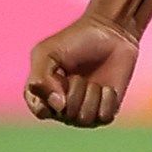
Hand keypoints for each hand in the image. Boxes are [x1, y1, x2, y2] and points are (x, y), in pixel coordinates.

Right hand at [25, 13, 139, 127]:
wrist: (111, 33)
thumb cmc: (76, 40)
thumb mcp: (47, 52)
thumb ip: (40, 78)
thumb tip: (58, 106)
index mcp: (44, 94)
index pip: (40, 110)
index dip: (50, 97)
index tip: (59, 78)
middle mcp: (63, 108)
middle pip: (65, 114)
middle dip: (74, 90)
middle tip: (78, 74)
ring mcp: (84, 112)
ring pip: (84, 118)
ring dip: (91, 94)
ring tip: (93, 80)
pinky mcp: (106, 111)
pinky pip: (104, 116)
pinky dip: (107, 99)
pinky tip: (107, 87)